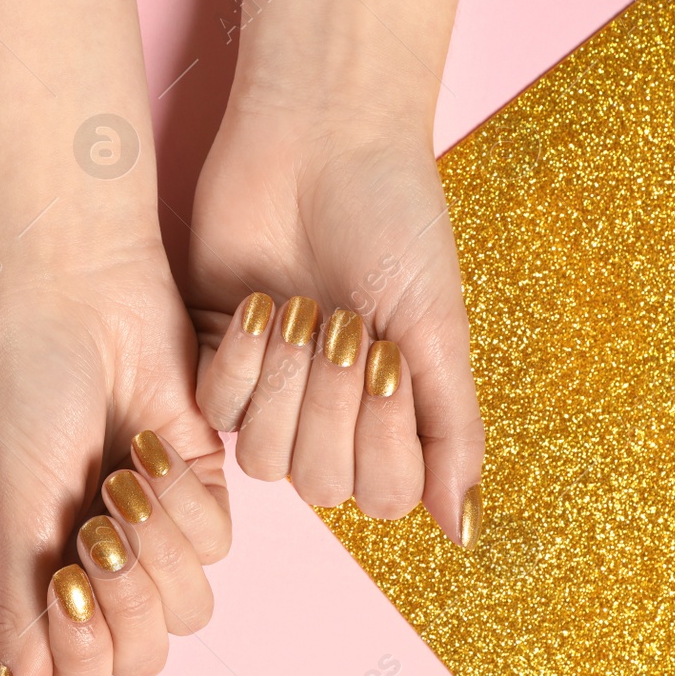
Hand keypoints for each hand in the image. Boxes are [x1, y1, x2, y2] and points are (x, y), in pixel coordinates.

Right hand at [0, 242, 230, 675]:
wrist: (78, 294)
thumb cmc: (22, 390)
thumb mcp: (10, 503)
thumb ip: (16, 610)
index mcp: (34, 576)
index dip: (83, 656)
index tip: (66, 590)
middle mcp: (93, 565)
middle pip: (142, 657)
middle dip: (127, 598)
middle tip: (96, 534)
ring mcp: (150, 530)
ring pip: (191, 608)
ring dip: (158, 546)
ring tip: (123, 480)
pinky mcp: (200, 487)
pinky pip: (217, 540)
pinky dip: (185, 498)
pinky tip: (151, 445)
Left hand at [186, 102, 483, 543]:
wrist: (322, 142)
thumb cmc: (393, 222)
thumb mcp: (436, 325)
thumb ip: (450, 430)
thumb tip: (460, 534)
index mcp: (390, 411)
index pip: (380, 495)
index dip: (383, 442)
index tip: (391, 359)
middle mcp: (328, 412)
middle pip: (318, 483)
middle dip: (332, 405)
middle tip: (344, 325)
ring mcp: (269, 388)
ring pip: (264, 458)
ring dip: (286, 385)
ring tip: (304, 309)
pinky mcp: (213, 355)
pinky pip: (216, 407)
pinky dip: (240, 361)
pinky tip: (259, 304)